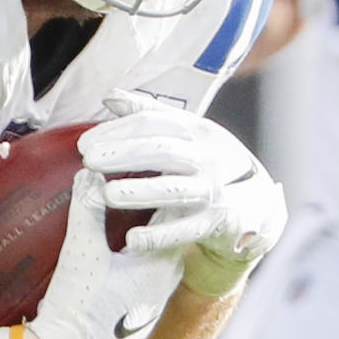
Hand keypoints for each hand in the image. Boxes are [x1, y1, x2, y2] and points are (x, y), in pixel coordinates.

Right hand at [23, 165, 183, 338]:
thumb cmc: (77, 308)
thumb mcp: (81, 252)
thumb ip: (88, 209)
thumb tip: (91, 172)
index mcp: (165, 262)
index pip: (180, 210)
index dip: (168, 182)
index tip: (158, 159)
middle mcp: (169, 278)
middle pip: (174, 229)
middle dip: (161, 200)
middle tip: (146, 172)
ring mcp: (155, 295)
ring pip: (161, 248)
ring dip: (149, 225)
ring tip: (133, 200)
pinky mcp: (138, 307)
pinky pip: (146, 266)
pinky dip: (138, 245)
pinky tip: (118, 236)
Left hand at [85, 109, 284, 297]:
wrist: (254, 204)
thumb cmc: (207, 164)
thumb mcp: (186, 134)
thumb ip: (147, 115)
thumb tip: (109, 98)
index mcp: (196, 130)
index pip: (154, 122)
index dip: (118, 130)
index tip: (84, 143)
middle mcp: (206, 156)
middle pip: (163, 150)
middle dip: (125, 154)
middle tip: (91, 160)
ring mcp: (213, 189)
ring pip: (174, 189)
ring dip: (141, 192)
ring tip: (108, 194)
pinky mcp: (216, 222)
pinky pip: (185, 229)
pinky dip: (159, 236)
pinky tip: (133, 240)